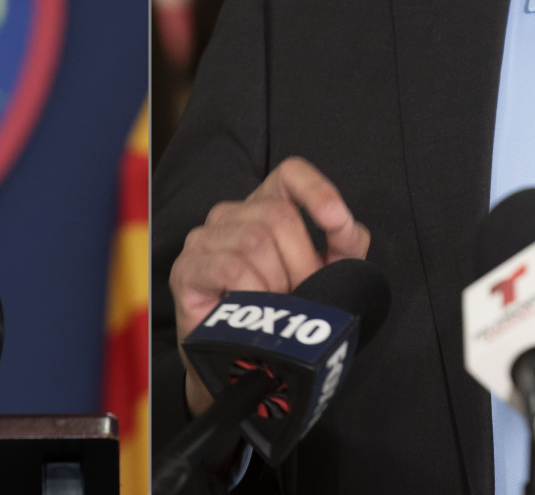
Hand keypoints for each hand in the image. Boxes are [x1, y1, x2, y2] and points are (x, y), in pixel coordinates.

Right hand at [168, 156, 368, 415]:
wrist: (242, 362)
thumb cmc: (281, 311)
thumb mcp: (324, 277)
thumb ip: (344, 249)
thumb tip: (348, 227)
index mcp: (265, 206)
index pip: (290, 172)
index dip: (316, 189)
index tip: (337, 222)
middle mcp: (232, 214)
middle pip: (279, 215)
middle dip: (301, 263)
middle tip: (301, 296)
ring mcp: (204, 238)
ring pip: (255, 241)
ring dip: (276, 284)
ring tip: (273, 307)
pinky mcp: (186, 268)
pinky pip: (232, 268)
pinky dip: (252, 292)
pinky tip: (250, 308)